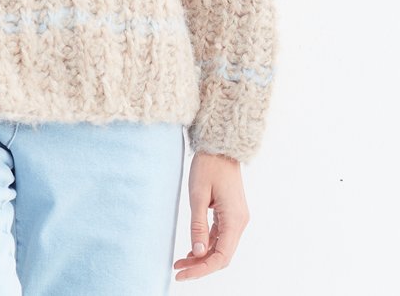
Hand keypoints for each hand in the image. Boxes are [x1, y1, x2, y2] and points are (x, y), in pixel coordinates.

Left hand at [173, 150, 249, 280]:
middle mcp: (239, 222)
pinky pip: (220, 236)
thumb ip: (198, 225)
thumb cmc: (208, 165)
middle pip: (222, 255)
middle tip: (178, 270)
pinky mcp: (230, 213)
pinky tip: (193, 250)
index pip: (221, 257)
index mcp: (234, 219)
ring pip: (221, 247)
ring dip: (202, 257)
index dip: (202, 270)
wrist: (220, 145)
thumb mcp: (198, 195)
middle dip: (200, 266)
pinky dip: (207, 245)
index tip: (183, 274)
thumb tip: (199, 253)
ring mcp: (236, 218)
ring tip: (180, 262)